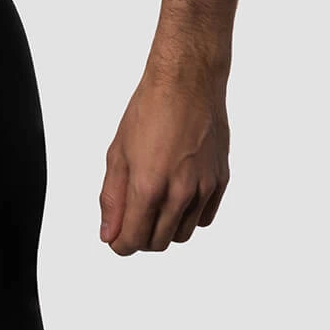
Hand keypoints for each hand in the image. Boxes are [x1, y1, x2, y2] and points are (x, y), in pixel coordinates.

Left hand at [98, 73, 229, 253]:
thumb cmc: (149, 111)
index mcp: (149, 186)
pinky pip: (203, 218)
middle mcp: (180, 192)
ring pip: (183, 234)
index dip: (120, 244)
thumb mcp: (118, 154)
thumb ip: (112, 198)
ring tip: (154, 200)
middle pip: (158, 243)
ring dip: (165, 228)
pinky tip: (176, 194)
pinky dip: (188, 215)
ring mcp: (204, 188)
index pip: (133, 240)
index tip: (116, 237)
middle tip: (131, 217)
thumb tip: (109, 232)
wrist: (186, 84)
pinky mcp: (220, 181)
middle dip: (140, 237)